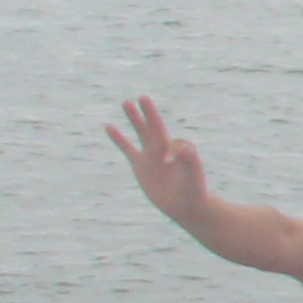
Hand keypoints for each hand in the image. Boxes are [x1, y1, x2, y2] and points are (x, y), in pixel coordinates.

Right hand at [106, 97, 209, 218]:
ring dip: (135, 119)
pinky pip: (127, 148)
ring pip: (141, 132)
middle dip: (149, 113)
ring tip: (126, 103)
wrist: (184, 205)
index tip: (168, 163)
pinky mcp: (140, 165)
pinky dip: (119, 138)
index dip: (170, 150)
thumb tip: (179, 149)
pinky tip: (109, 127)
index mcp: (181, 148)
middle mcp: (166, 148)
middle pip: (155, 126)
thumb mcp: (192, 174)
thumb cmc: (193, 189)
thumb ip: (188, 160)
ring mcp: (151, 155)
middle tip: (142, 97)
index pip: (173, 142)